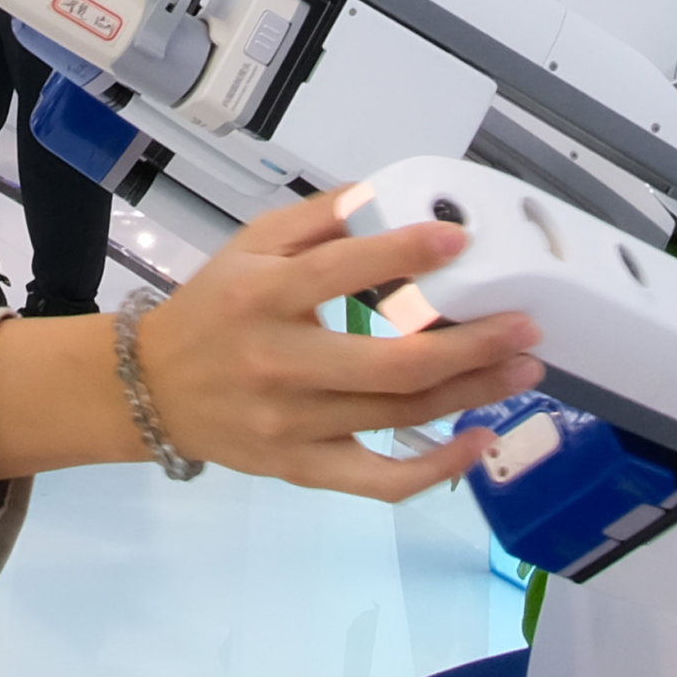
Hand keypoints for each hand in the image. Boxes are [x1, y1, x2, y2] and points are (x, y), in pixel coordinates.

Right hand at [11, 191, 542, 497]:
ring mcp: (292, 426)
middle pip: (392, 363)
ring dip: (471, 394)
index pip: (343, 273)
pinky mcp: (300, 469)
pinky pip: (378, 481)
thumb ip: (314, 221)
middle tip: (526, 325)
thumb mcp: (249, 246)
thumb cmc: (212, 309)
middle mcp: (280, 364)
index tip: (462, 240)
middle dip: (471, 344)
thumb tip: (381, 195)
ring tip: (523, 369)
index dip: (407, 254)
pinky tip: (477, 442)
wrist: (150, 391)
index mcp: (264, 296)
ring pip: (397, 416)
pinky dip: (435, 468)